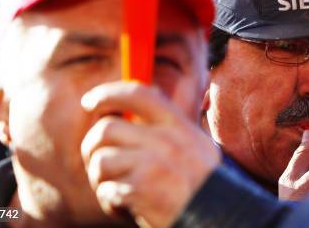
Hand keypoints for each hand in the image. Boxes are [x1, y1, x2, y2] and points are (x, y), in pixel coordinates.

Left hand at [80, 81, 220, 227]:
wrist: (218, 218)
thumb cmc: (203, 187)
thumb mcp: (197, 146)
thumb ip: (169, 127)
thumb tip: (131, 109)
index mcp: (179, 125)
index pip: (138, 94)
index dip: (108, 93)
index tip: (89, 102)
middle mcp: (166, 140)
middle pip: (106, 128)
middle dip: (91, 148)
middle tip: (97, 163)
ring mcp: (153, 164)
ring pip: (101, 160)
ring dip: (100, 179)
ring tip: (116, 190)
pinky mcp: (141, 190)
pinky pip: (106, 190)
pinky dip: (110, 203)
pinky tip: (125, 208)